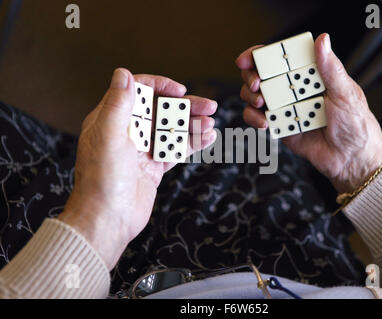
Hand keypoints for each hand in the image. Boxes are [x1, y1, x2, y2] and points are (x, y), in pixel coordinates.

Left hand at [59, 69, 216, 268]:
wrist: (107, 219)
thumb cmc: (102, 179)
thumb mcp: (109, 136)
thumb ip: (117, 104)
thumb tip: (123, 72)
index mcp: (112, 120)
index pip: (138, 91)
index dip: (160, 86)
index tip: (181, 91)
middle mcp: (128, 132)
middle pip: (161, 110)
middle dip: (186, 107)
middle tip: (210, 106)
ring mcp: (142, 151)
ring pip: (171, 130)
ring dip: (192, 125)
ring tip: (211, 124)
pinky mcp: (153, 168)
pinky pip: (175, 150)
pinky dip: (192, 143)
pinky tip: (208, 138)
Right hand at [236, 33, 381, 192]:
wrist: (351, 160)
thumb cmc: (356, 124)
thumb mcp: (346, 93)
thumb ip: (330, 68)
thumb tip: (323, 40)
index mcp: (311, 75)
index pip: (282, 57)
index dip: (261, 54)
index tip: (249, 58)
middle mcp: (295, 88)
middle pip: (262, 74)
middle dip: (251, 76)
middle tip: (256, 83)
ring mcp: (286, 107)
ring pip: (255, 95)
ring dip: (250, 96)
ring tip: (260, 103)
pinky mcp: (280, 126)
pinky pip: (258, 119)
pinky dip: (254, 119)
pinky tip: (264, 123)